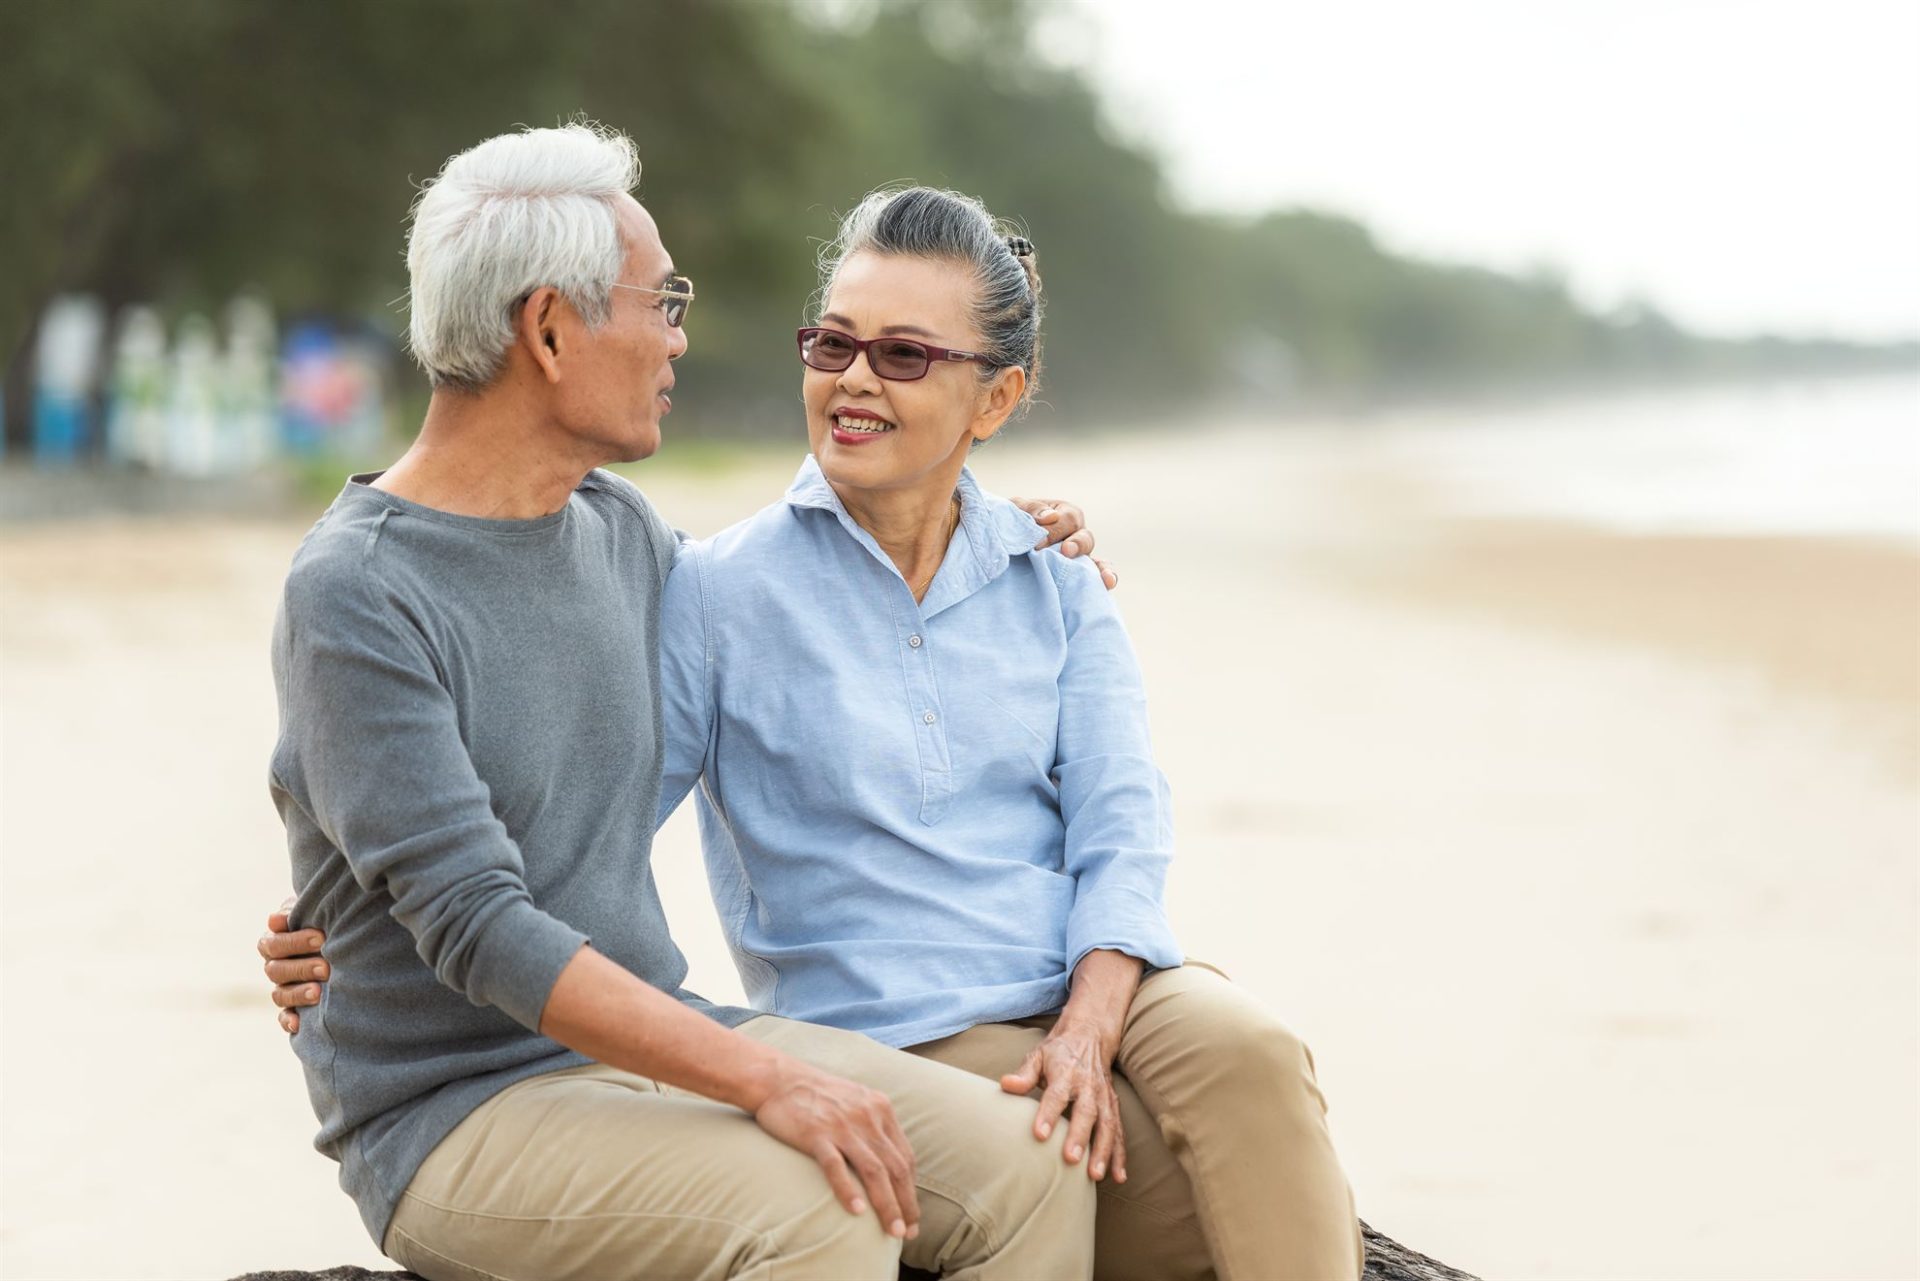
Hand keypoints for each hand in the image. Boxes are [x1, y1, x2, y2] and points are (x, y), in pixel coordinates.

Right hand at [257, 896, 327, 1033]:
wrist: (341, 936)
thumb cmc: (323, 921)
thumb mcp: (310, 912)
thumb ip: (293, 913)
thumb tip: (274, 920)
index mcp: (274, 943)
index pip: (273, 944)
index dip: (294, 942)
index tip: (320, 938)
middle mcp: (275, 967)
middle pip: (276, 971)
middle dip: (301, 968)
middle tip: (326, 967)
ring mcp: (282, 988)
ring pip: (280, 994)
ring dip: (297, 994)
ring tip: (318, 992)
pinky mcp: (292, 1008)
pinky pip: (283, 1017)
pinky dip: (288, 1021)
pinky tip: (299, 1024)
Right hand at [751, 1057, 920, 1239]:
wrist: (778, 1078)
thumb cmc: (817, 1095)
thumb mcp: (856, 1101)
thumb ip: (874, 1126)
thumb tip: (888, 1161)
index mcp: (880, 1109)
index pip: (905, 1156)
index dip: (912, 1189)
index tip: (912, 1215)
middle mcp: (867, 1117)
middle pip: (895, 1167)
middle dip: (906, 1203)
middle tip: (908, 1233)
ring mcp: (842, 1126)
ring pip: (874, 1170)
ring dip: (887, 1204)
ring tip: (893, 1231)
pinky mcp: (816, 1134)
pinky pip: (836, 1166)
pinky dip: (848, 1190)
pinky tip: (856, 1212)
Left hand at [999, 1019, 1126, 1182]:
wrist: (1090, 1035)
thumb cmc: (1058, 1052)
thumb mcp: (1038, 1056)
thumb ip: (1024, 1073)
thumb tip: (1006, 1084)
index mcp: (1066, 1072)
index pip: (1056, 1094)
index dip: (1048, 1114)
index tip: (1040, 1135)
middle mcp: (1088, 1086)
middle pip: (1086, 1112)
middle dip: (1079, 1136)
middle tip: (1070, 1159)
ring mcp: (1104, 1097)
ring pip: (1107, 1125)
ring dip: (1103, 1151)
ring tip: (1095, 1175)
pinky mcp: (1114, 1107)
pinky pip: (1119, 1132)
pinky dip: (1121, 1154)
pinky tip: (1119, 1176)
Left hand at [1010, 495, 1118, 589]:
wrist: (1002, 545)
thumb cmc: (1011, 523)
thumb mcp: (1016, 509)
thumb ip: (1031, 509)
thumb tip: (1050, 517)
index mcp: (1064, 514)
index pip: (1067, 520)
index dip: (1055, 531)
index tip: (1037, 545)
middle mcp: (1076, 535)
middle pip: (1085, 538)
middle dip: (1076, 545)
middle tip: (1065, 551)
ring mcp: (1078, 557)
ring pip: (1095, 559)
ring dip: (1101, 567)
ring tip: (1105, 578)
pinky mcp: (1076, 575)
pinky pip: (1094, 576)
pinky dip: (1104, 578)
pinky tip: (1107, 585)